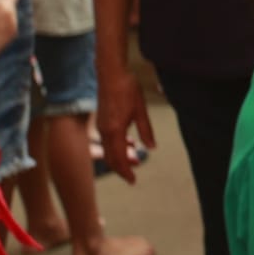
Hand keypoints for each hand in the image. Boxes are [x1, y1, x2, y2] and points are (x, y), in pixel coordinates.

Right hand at [97, 66, 155, 183]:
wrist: (111, 73)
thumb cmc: (127, 89)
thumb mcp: (141, 110)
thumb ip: (146, 130)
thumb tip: (152, 147)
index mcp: (115, 131)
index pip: (119, 158)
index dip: (126, 171)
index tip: (133, 181)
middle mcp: (105, 131)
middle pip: (111, 158)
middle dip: (122, 168)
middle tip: (134, 175)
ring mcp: (101, 126)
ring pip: (108, 150)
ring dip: (120, 157)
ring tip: (136, 158)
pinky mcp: (102, 121)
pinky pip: (107, 140)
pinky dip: (117, 146)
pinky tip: (129, 142)